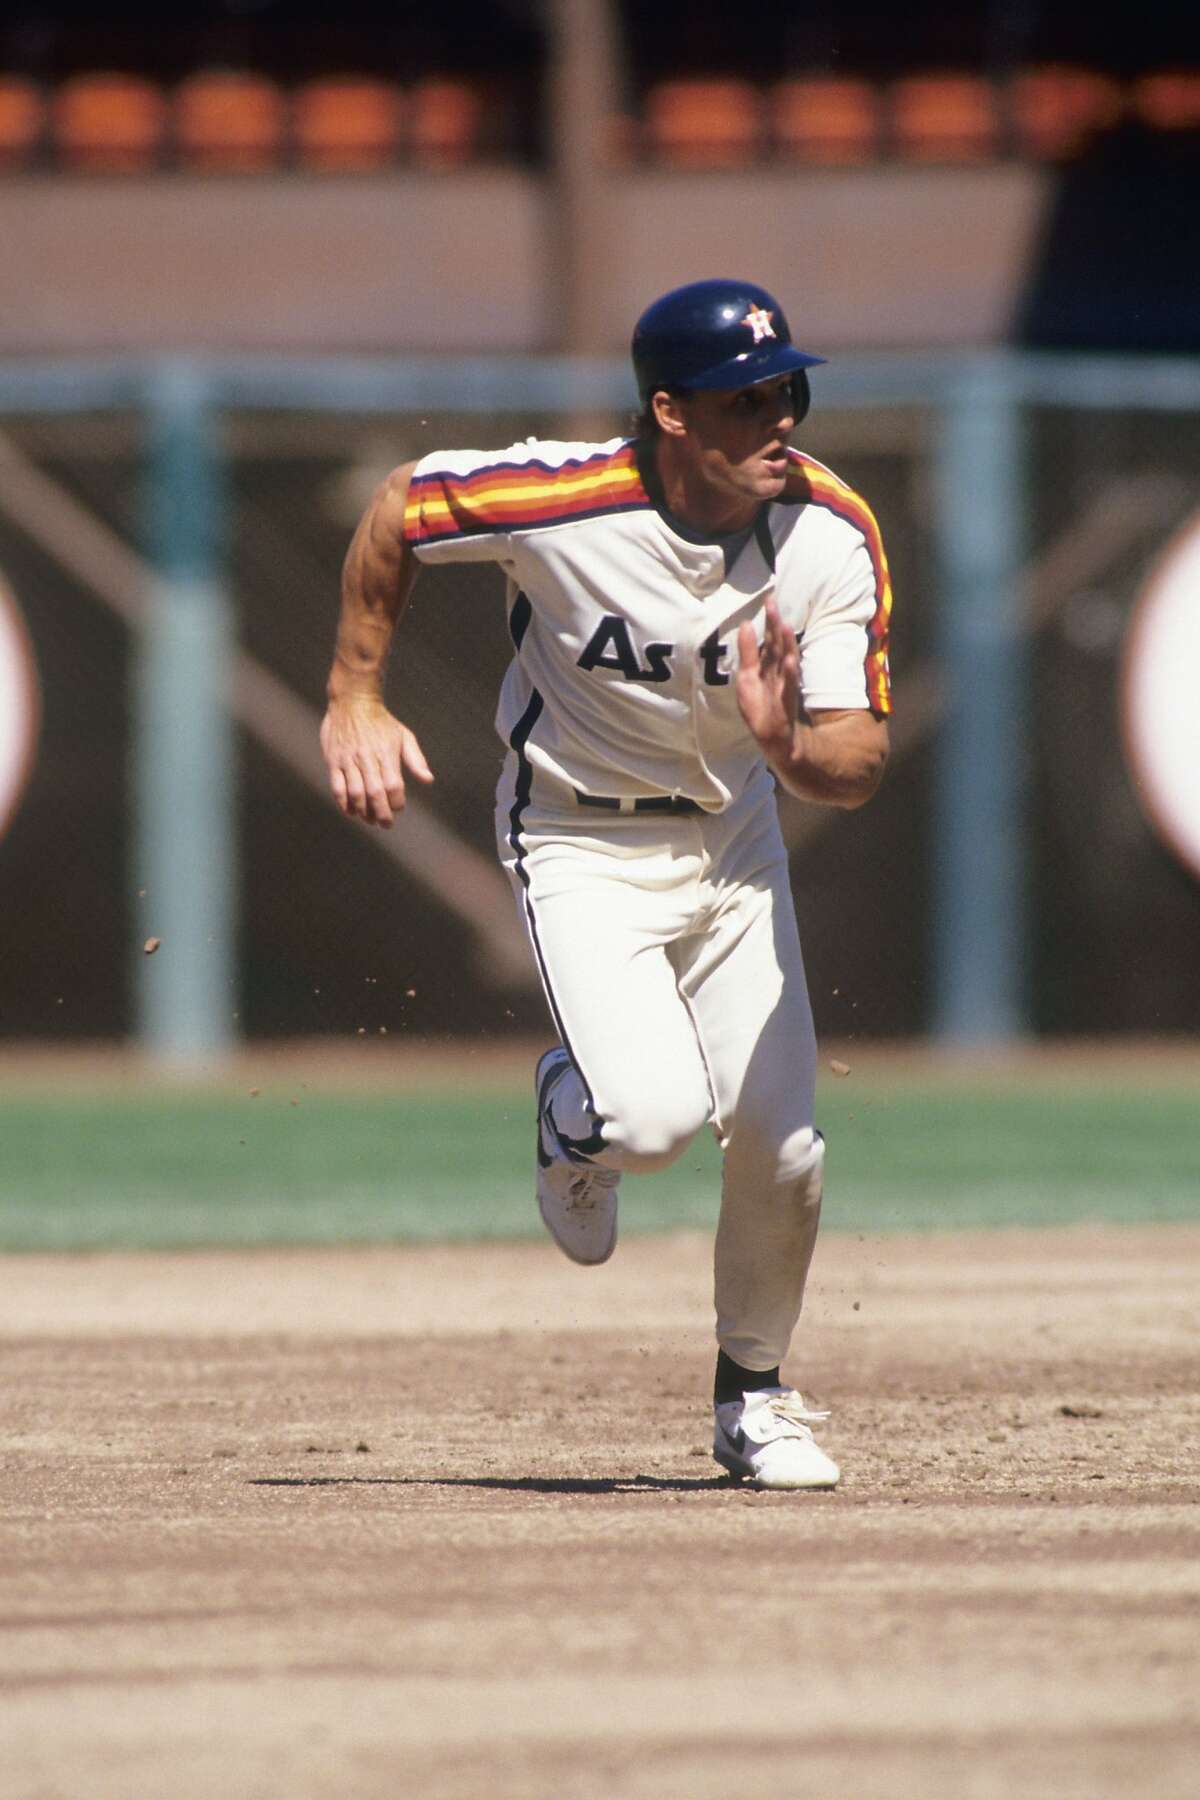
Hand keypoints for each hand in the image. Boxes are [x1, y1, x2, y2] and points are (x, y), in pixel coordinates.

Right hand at [319, 694, 432, 827]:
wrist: (352, 700)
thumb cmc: (381, 721)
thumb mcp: (404, 736)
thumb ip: (416, 760)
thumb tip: (428, 780)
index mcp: (387, 753)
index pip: (394, 786)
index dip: (397, 802)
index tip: (398, 808)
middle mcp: (368, 757)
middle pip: (375, 793)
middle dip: (381, 813)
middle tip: (385, 824)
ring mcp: (349, 759)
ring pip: (356, 793)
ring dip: (363, 811)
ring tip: (369, 818)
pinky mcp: (334, 760)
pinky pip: (337, 787)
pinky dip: (344, 803)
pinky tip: (351, 810)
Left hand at [736, 597, 799, 766]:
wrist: (776, 741)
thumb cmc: (761, 709)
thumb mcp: (748, 678)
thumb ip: (748, 652)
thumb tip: (747, 623)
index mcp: (769, 666)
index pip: (771, 640)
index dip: (770, 621)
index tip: (769, 598)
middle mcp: (779, 674)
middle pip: (778, 646)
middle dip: (776, 626)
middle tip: (773, 603)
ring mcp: (784, 688)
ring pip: (786, 662)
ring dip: (786, 645)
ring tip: (785, 626)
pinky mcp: (785, 704)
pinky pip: (789, 687)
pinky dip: (790, 675)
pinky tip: (791, 662)